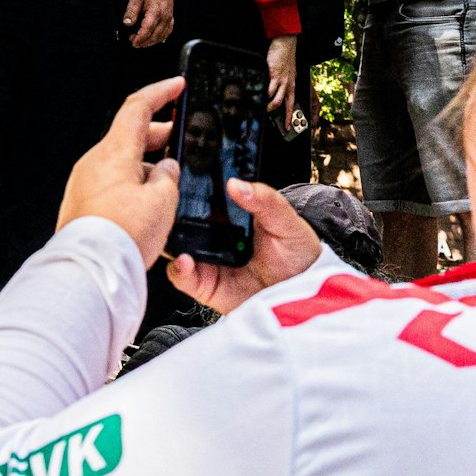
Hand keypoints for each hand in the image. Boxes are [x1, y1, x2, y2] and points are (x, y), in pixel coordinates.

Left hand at [57, 77, 183, 267]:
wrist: (89, 270)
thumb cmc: (122, 235)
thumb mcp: (162, 201)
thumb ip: (169, 177)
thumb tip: (165, 170)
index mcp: (113, 152)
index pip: (137, 108)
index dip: (160, 93)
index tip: (177, 86)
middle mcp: (94, 162)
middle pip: (130, 136)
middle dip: (160, 135)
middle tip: (184, 138)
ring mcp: (85, 182)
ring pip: (122, 161)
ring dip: (147, 164)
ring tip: (171, 180)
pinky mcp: (82, 203)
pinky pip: (112, 182)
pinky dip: (133, 183)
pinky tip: (150, 203)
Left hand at [121, 0, 173, 48]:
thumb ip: (131, 11)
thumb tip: (127, 24)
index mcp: (155, 12)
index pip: (148, 30)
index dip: (140, 38)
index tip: (133, 42)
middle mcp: (164, 16)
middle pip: (155, 35)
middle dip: (144, 42)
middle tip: (134, 43)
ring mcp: (169, 17)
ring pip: (162, 35)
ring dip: (152, 41)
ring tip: (141, 42)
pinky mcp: (170, 16)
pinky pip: (168, 30)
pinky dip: (163, 37)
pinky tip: (158, 40)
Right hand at [168, 179, 321, 314]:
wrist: (307, 296)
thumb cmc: (299, 253)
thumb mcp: (287, 221)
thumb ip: (266, 200)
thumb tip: (236, 184)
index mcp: (229, 213)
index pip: (200, 196)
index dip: (186, 187)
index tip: (177, 180)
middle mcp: (212, 235)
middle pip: (180, 220)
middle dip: (170, 214)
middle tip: (168, 208)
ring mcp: (206, 259)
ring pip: (175, 246)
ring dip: (169, 240)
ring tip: (174, 235)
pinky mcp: (205, 285)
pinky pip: (182, 276)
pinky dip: (178, 268)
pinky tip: (185, 261)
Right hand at [265, 34, 298, 129]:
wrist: (285, 43)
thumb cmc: (284, 56)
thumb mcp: (287, 71)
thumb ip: (282, 81)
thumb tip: (274, 91)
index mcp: (292, 83)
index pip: (292, 103)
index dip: (290, 116)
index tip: (288, 126)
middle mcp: (289, 84)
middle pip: (287, 104)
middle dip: (285, 117)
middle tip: (282, 126)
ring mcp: (282, 80)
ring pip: (278, 99)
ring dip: (271, 107)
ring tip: (265, 110)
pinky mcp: (274, 74)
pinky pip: (270, 88)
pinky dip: (265, 95)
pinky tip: (261, 97)